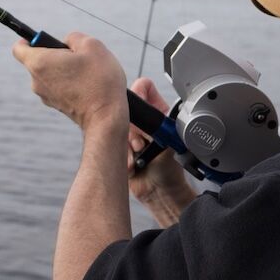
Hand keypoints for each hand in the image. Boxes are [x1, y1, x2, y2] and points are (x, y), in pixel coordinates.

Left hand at [12, 32, 129, 132]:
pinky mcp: (57, 106)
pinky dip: (70, 84)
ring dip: (65, 70)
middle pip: (39, 61)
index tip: (45, 40)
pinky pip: (59, 88)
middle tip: (79, 57)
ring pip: (51, 75)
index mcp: (39, 63)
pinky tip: (89, 86)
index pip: (19, 48)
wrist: (106, 117)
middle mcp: (36, 81)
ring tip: (87, 73)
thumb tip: (68, 42)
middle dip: (57, 55)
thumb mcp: (92, 46)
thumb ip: (74, 37)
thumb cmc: (99, 80)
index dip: (30, 40)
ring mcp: (46, 96)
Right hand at [128, 77, 196, 226]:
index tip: (141, 114)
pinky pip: (109, 142)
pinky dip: (121, 155)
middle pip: (126, 107)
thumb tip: (147, 114)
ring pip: (116, 125)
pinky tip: (132, 164)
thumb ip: (158, 124)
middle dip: (132, 128)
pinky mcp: (118, 146)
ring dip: (127, 144)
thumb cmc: (170, 170)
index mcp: (158, 112)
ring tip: (139, 156)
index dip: (140, 96)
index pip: (144, 87)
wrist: (159, 192)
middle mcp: (143, 120)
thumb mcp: (168, 142)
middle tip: (141, 143)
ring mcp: (129, 133)